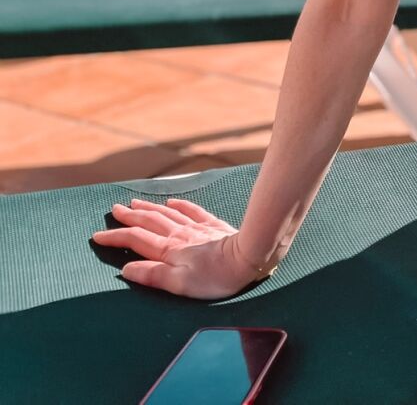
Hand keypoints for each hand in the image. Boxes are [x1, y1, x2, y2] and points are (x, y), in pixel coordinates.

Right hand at [90, 197, 276, 298]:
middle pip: (148, 222)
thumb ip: (152, 275)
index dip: (115, 237)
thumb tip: (125, 269)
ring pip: (166, 214)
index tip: (97, 234)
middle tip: (113, 209)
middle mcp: (179, 235)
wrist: (249, 257)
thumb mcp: (180, 284)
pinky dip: (178, 205)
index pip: (135, 241)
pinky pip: (191, 210)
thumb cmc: (215, 277)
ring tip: (134, 202)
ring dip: (148, 208)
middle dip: (129, 217)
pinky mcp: (212, 224)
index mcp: (168, 250)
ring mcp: (196, 227)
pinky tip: (172, 201)